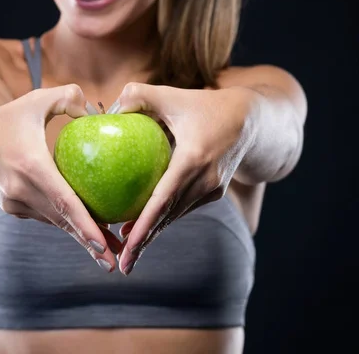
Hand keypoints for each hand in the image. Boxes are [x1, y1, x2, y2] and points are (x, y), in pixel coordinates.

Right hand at [0, 84, 121, 271]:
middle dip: (89, 244)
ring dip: (78, 237)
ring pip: (53, 222)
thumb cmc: (8, 116)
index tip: (105, 244)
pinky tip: (83, 228)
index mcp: (30, 166)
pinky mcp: (10, 207)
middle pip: (62, 222)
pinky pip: (43, 215)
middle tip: (115, 261)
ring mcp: (13, 202)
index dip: (85, 226)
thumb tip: (99, 110)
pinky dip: (63, 223)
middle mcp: (19, 191)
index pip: (64, 203)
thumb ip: (70, 98)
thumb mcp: (38, 99)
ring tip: (106, 250)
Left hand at [111, 83, 259, 274]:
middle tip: (122, 265)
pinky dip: (164, 218)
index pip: (164, 198)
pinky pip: (184, 207)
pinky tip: (143, 225)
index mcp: (194, 158)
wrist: (251, 121)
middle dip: (145, 243)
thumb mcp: (172, 94)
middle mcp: (206, 179)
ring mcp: (212, 188)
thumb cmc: (205, 105)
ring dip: (153, 234)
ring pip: (176, 216)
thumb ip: (138, 95)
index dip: (145, 224)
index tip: (126, 244)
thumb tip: (107, 111)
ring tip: (128, 251)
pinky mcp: (214, 191)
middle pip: (169, 217)